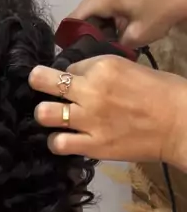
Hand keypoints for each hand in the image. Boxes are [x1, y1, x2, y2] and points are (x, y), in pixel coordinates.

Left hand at [29, 56, 186, 169]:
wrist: (181, 123)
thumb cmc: (163, 92)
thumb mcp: (130, 68)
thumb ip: (102, 72)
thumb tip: (80, 77)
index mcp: (103, 66)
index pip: (67, 67)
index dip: (68, 75)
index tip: (73, 82)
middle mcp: (90, 90)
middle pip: (43, 81)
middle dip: (39, 83)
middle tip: (43, 89)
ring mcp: (89, 119)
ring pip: (44, 113)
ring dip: (45, 115)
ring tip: (53, 118)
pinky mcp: (93, 145)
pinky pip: (58, 144)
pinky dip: (57, 142)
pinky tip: (64, 139)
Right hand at [72, 0, 186, 47]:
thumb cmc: (158, 15)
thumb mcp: (134, 37)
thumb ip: (110, 47)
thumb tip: (94, 56)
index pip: (73, 20)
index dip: (70, 40)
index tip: (73, 58)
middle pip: (78, 18)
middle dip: (80, 37)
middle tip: (86, 58)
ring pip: (87, 17)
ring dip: (91, 33)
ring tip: (97, 50)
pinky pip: (97, 13)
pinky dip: (99, 27)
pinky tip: (106, 40)